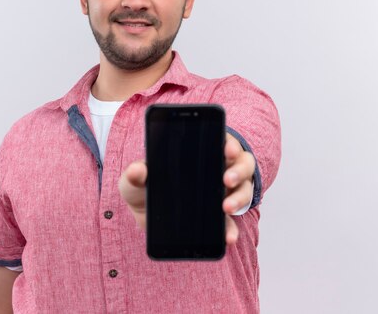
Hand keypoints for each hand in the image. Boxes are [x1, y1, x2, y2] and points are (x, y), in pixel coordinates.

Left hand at [118, 133, 255, 245]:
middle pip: (241, 163)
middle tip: (226, 179)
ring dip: (239, 197)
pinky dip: (232, 229)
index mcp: (198, 153)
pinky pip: (232, 223)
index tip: (227, 149)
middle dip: (238, 170)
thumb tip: (137, 169)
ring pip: (244, 189)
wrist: (144, 218)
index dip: (228, 143)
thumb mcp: (134, 181)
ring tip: (226, 207)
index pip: (221, 140)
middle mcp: (217, 170)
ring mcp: (222, 193)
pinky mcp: (220, 219)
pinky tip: (228, 236)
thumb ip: (133, 175)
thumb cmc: (143, 190)